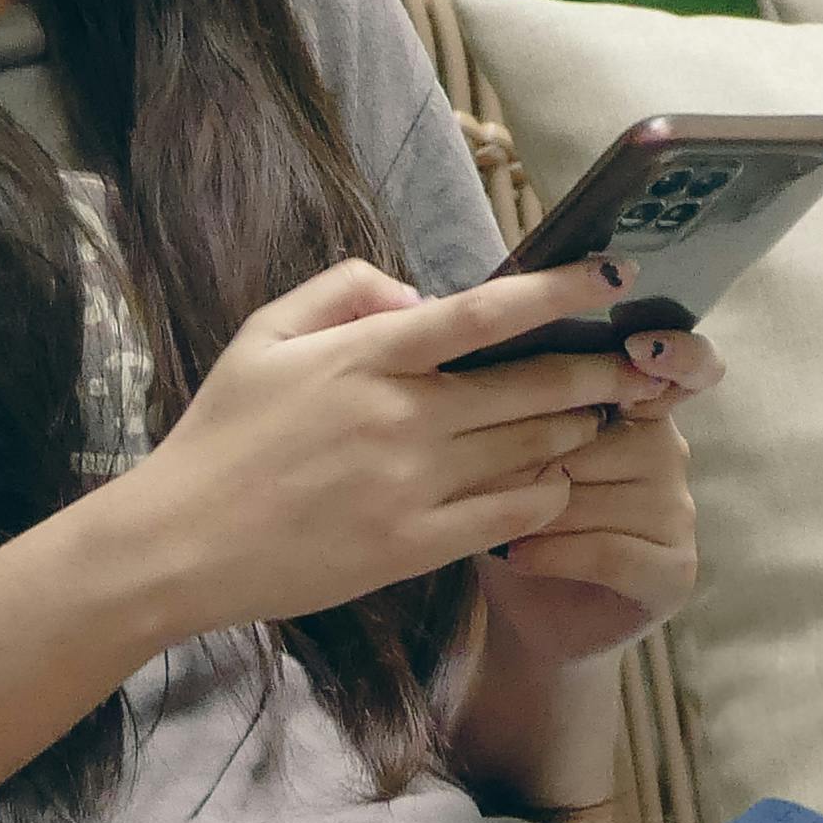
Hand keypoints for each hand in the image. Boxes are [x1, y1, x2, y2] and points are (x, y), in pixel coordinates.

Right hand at [96, 254, 651, 646]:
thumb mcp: (263, 335)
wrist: (180, 544)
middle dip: (599, 371)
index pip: (485, 313)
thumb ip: (341, 291)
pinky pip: (511, 515)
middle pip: (532, 386)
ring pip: (532, 449)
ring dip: (578, 429)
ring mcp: (413, 487)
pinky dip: (546, 493)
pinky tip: (553, 481)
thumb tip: (417, 295)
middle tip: (642, 362)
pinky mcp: (415, 547)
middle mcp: (402, 418)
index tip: (613, 274)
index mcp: (366, 357)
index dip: (559, 291)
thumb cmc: (220, 434)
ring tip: (602, 415)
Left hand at [480, 319, 719, 661]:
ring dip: (533, 514)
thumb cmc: (509, 515)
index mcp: (637, 406)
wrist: (524, 612)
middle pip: (597, 436)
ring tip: (498, 526)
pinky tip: (517, 557)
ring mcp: (679, 511)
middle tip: (485, 486)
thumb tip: (482, 349)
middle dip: (530, 460)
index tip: (641, 349)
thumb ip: (516, 399)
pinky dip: (553, 554)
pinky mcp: (674, 570)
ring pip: (593, 496)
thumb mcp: (504, 450)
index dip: (674, 352)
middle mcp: (669, 450)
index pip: (680, 365)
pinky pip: (608, 550)